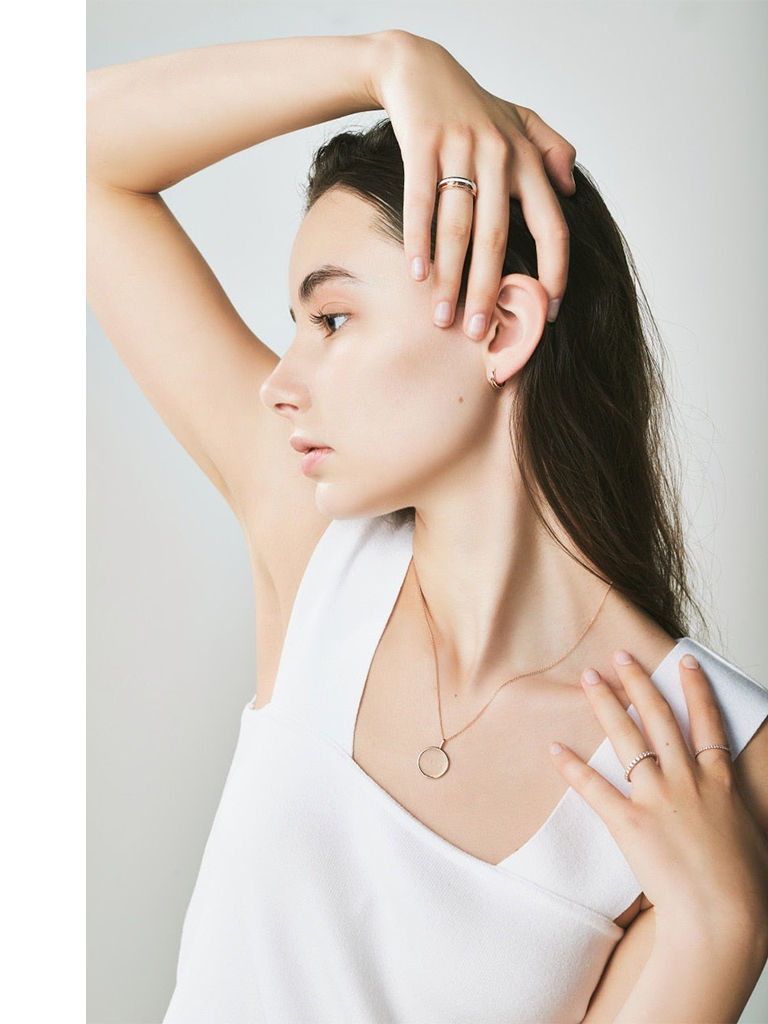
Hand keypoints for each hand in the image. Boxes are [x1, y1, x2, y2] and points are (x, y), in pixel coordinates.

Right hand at [366, 29, 575, 335]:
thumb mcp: (521, 121)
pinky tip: (417, 276)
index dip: (554, 270)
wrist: (419, 69)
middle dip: (487, 291)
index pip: (552, 225)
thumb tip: (572, 191)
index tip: (547, 311)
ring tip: (443, 318)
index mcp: (528, 159)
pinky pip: (420, 203)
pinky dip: (418, 242)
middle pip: (496, 238)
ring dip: (449, 279)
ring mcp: (460, 147)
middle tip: (479, 333)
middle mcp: (499, 154)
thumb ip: (552, 151)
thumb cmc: (472, 106)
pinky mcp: (422, 144)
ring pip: (457, 227)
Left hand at [549, 650, 767, 939]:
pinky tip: (555, 748)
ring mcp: (657, 799)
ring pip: (628, 739)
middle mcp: (688, 780)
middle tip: (620, 655)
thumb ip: (730, 803)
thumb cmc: (743, 884)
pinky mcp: (630, 823)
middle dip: (639, 682)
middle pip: (660, 718)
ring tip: (589, 678)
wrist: (724, 917)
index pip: (706, 721)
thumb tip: (725, 791)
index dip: (694, 688)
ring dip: (606, 704)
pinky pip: (595, 788)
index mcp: (719, 780)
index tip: (684, 661)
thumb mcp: (748, 829)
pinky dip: (572, 768)